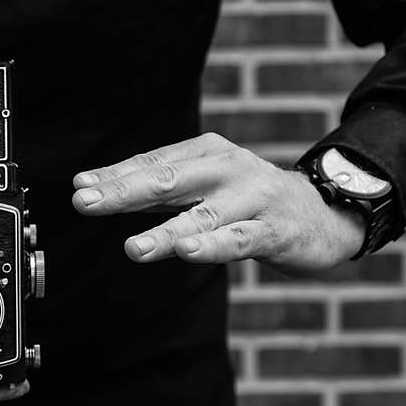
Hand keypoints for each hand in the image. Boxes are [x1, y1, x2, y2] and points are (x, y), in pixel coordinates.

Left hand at [71, 133, 365, 275]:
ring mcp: (253, 198)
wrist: (324, 213)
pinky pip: (240, 239)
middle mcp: (226, 169)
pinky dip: (213, 245)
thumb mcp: (200, 185)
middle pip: (169, 180)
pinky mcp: (275, 229)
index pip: (152, 164)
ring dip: (165, 233)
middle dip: (124, 192)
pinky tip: (187, 252)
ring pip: (202, 216)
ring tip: (133, 248)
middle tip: (86, 202)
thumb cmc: (248, 199)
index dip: (115, 177)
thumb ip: (151, 188)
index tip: (80, 188)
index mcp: (205, 153)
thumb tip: (89, 186)